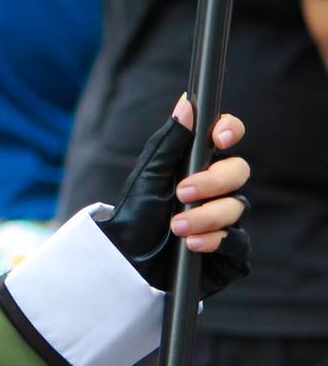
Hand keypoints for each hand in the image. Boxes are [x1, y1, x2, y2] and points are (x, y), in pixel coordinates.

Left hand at [97, 96, 249, 294]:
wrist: (127, 262)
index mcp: (199, 163)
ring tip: (175, 227)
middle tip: (182, 191)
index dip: (230, 131)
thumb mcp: (149, 176)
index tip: (218, 138)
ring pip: (237, 207)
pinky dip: (215, 241)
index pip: (227, 136)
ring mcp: (227, 220)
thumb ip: (169, 141)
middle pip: (238, 171)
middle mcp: (218, 189)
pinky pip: (238, 242)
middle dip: (212, 181)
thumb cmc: (137, 215)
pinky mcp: (230, 252)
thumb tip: (186, 103)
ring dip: (205, 216)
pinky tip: (192, 244)